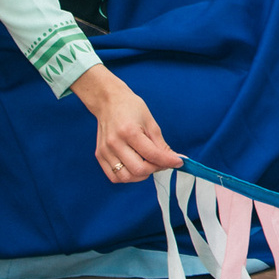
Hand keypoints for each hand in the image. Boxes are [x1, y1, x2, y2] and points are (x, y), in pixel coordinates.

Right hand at [72, 66, 181, 182]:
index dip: (168, 161)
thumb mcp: (150, 122)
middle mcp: (115, 143)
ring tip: (148, 164)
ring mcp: (105, 151)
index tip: (178, 162)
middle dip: (155, 169)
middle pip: (139, 170)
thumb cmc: (131, 108)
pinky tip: (135, 167)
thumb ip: (161, 144)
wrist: (108, 102)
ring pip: (126, 177)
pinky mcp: (99, 156)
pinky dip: (128, 177)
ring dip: (141, 175)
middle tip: (162, 162)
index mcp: (129, 132)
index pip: (152, 155)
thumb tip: (175, 159)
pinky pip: (114, 177)